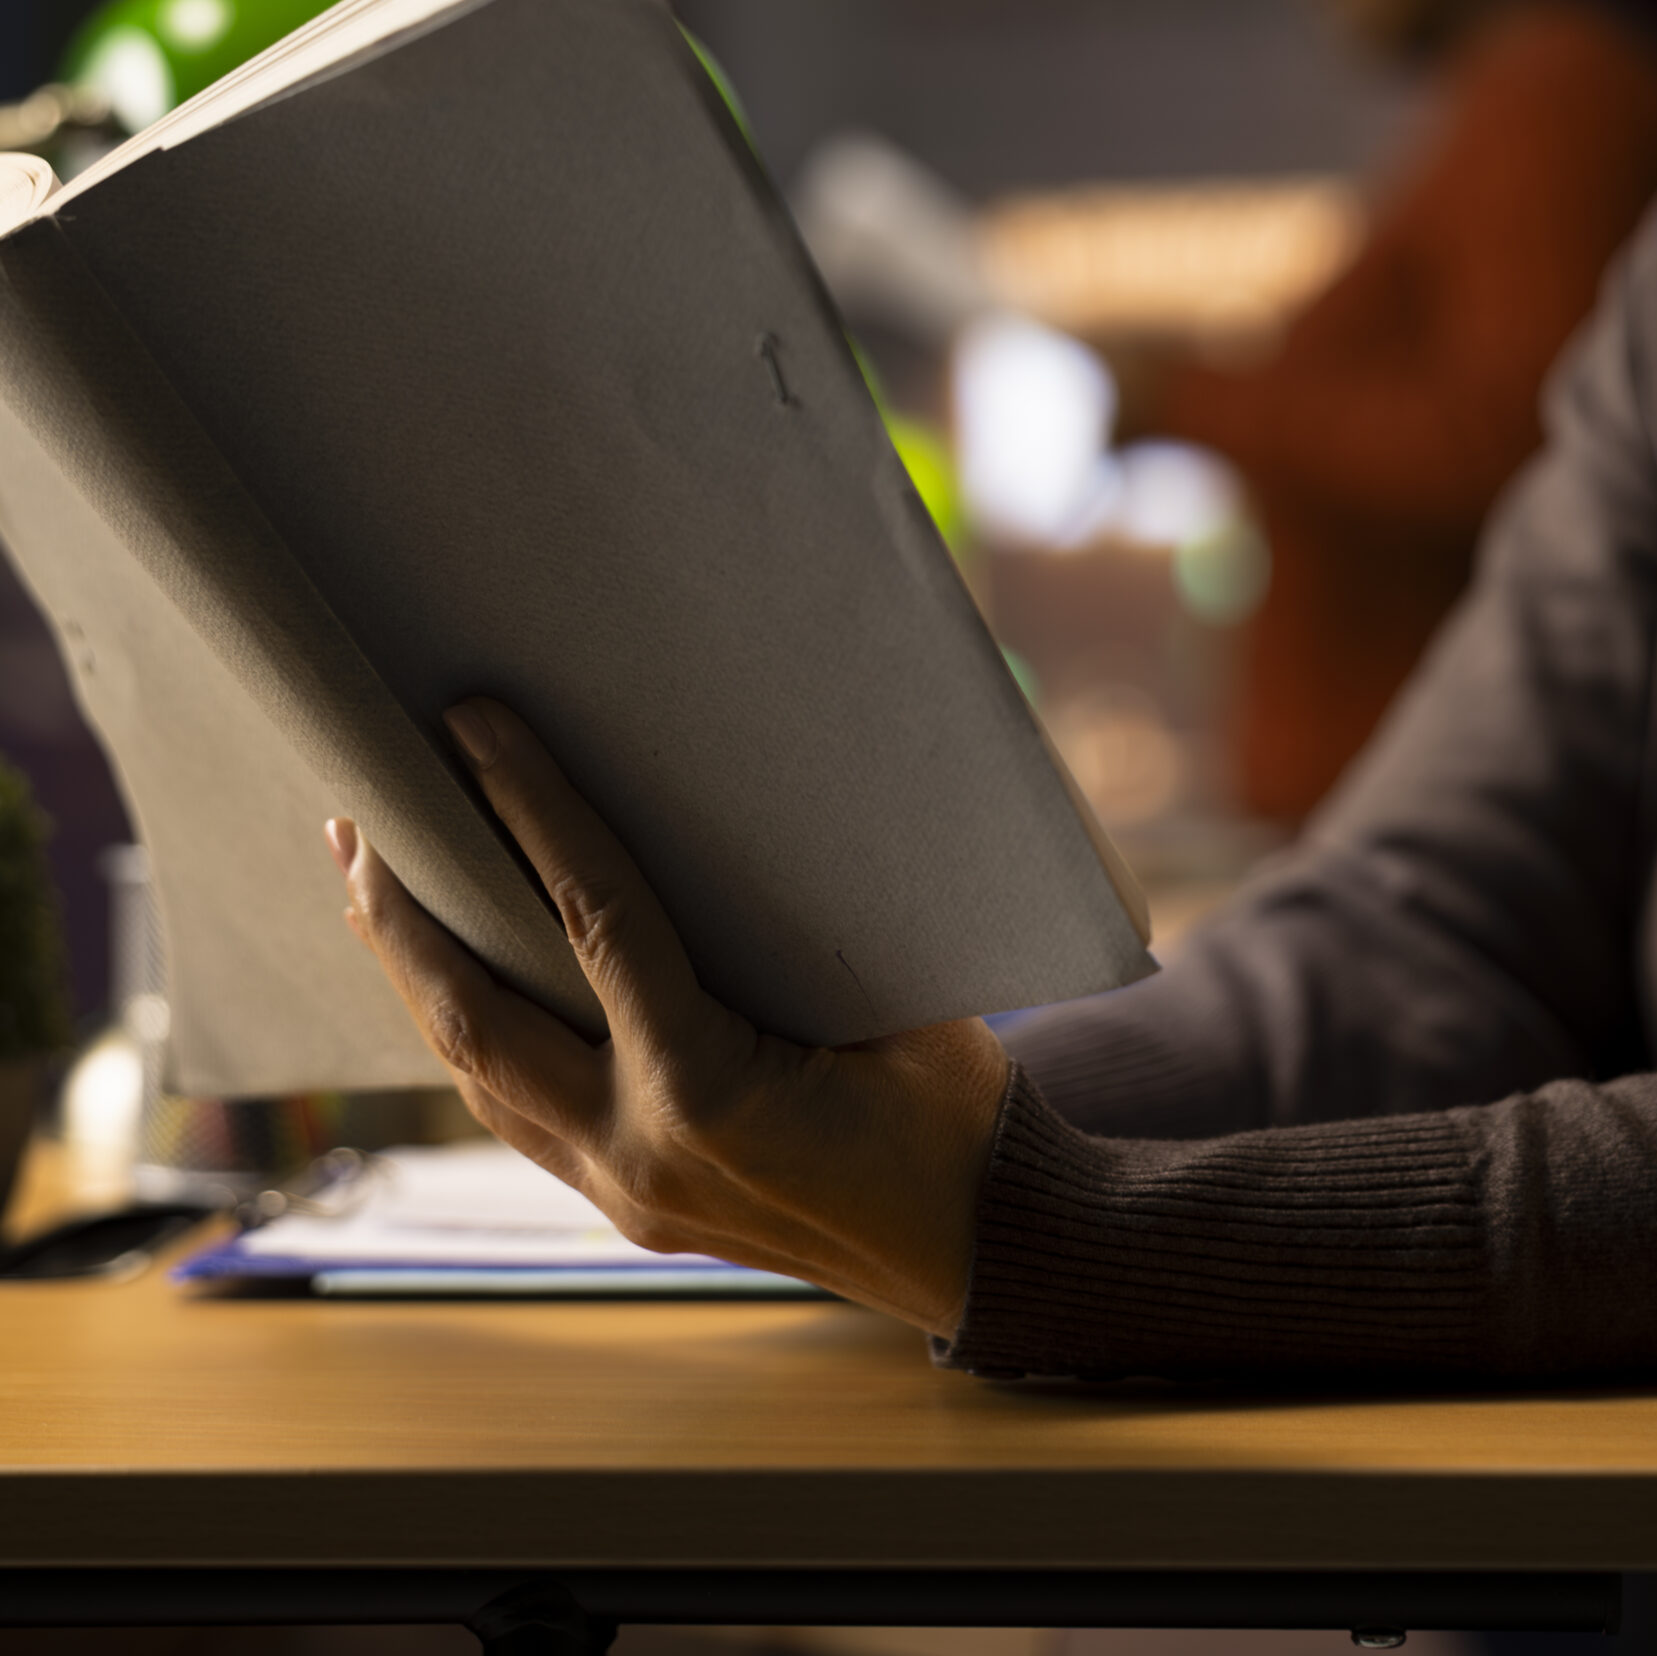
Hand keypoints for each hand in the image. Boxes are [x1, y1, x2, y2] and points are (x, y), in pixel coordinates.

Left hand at [325, 700, 1009, 1337]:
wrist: (984, 1247)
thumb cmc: (957, 1110)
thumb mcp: (877, 999)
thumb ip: (766, 933)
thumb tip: (684, 821)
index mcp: (711, 1090)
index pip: (592, 918)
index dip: (530, 807)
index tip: (471, 725)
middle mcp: (640, 1153)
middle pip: (476, 1016)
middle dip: (403, 910)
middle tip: (354, 815)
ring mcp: (622, 1194)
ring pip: (474, 1074)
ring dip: (415, 975)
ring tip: (369, 883)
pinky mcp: (625, 1206)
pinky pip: (516, 1111)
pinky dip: (470, 1035)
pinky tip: (447, 980)